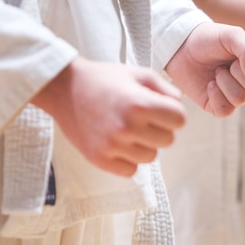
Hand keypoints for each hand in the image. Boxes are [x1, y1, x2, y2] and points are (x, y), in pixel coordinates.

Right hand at [32, 57, 186, 176]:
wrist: (64, 88)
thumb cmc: (104, 78)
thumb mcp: (138, 73)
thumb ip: (165, 89)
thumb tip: (180, 105)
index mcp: (140, 104)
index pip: (180, 120)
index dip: (173, 113)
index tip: (161, 108)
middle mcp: (127, 127)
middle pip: (168, 140)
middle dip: (161, 128)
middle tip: (144, 118)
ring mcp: (113, 146)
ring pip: (151, 157)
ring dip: (145, 145)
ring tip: (129, 129)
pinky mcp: (100, 159)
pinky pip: (131, 170)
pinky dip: (128, 159)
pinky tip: (119, 143)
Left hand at [165, 22, 244, 116]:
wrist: (181, 47)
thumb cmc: (209, 39)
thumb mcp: (232, 36)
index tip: (242, 53)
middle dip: (238, 72)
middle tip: (226, 62)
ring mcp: (237, 94)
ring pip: (241, 99)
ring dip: (224, 82)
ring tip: (216, 71)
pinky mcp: (220, 106)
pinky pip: (226, 110)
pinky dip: (215, 95)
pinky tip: (209, 84)